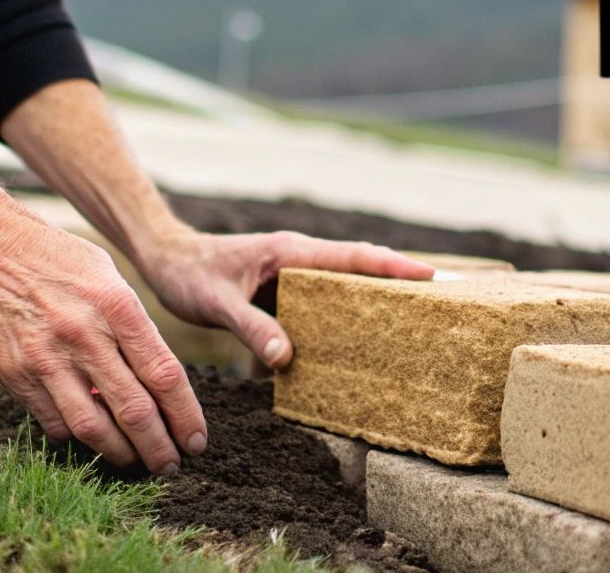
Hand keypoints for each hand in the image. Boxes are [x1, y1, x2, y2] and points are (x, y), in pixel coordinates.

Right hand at [0, 211, 207, 473]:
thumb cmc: (61, 262)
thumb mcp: (111, 279)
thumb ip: (135, 330)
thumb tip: (158, 384)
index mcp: (118, 307)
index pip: (164, 375)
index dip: (185, 415)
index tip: (195, 440)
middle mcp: (84, 335)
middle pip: (134, 409)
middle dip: (159, 447)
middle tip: (171, 464)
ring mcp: (46, 358)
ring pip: (93, 426)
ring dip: (120, 452)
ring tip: (135, 460)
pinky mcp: (15, 374)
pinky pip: (54, 422)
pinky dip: (77, 436)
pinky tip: (91, 436)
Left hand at [141, 228, 433, 367]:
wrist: (167, 261)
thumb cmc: (190, 275)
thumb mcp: (217, 303)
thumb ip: (252, 327)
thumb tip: (286, 358)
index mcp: (291, 252)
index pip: (353, 257)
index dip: (393, 265)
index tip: (431, 274)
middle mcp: (299, 258)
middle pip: (360, 268)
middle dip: (398, 279)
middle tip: (441, 298)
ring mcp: (294, 274)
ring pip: (343, 286)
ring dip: (373, 299)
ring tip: (412, 322)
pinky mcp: (285, 290)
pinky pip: (322, 303)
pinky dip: (341, 317)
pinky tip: (354, 342)